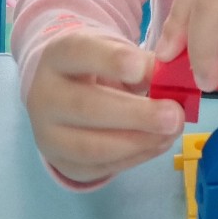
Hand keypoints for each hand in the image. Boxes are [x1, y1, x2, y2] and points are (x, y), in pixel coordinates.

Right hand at [26, 33, 184, 184]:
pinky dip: (135, 157)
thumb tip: (169, 80)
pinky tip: (160, 143)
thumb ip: (143, 62)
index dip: (110, 60)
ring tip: (172, 131)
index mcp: (58, 55)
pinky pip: (100, 166)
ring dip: (138, 141)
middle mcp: (44, 95)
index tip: (142, 68)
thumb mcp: (117, 52)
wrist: (65, 93)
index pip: (79, 52)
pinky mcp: (62, 162)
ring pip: (90, 146)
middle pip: (85, 106)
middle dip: (134, 114)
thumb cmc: (99, 66)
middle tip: (173, 115)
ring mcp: (48, 134)